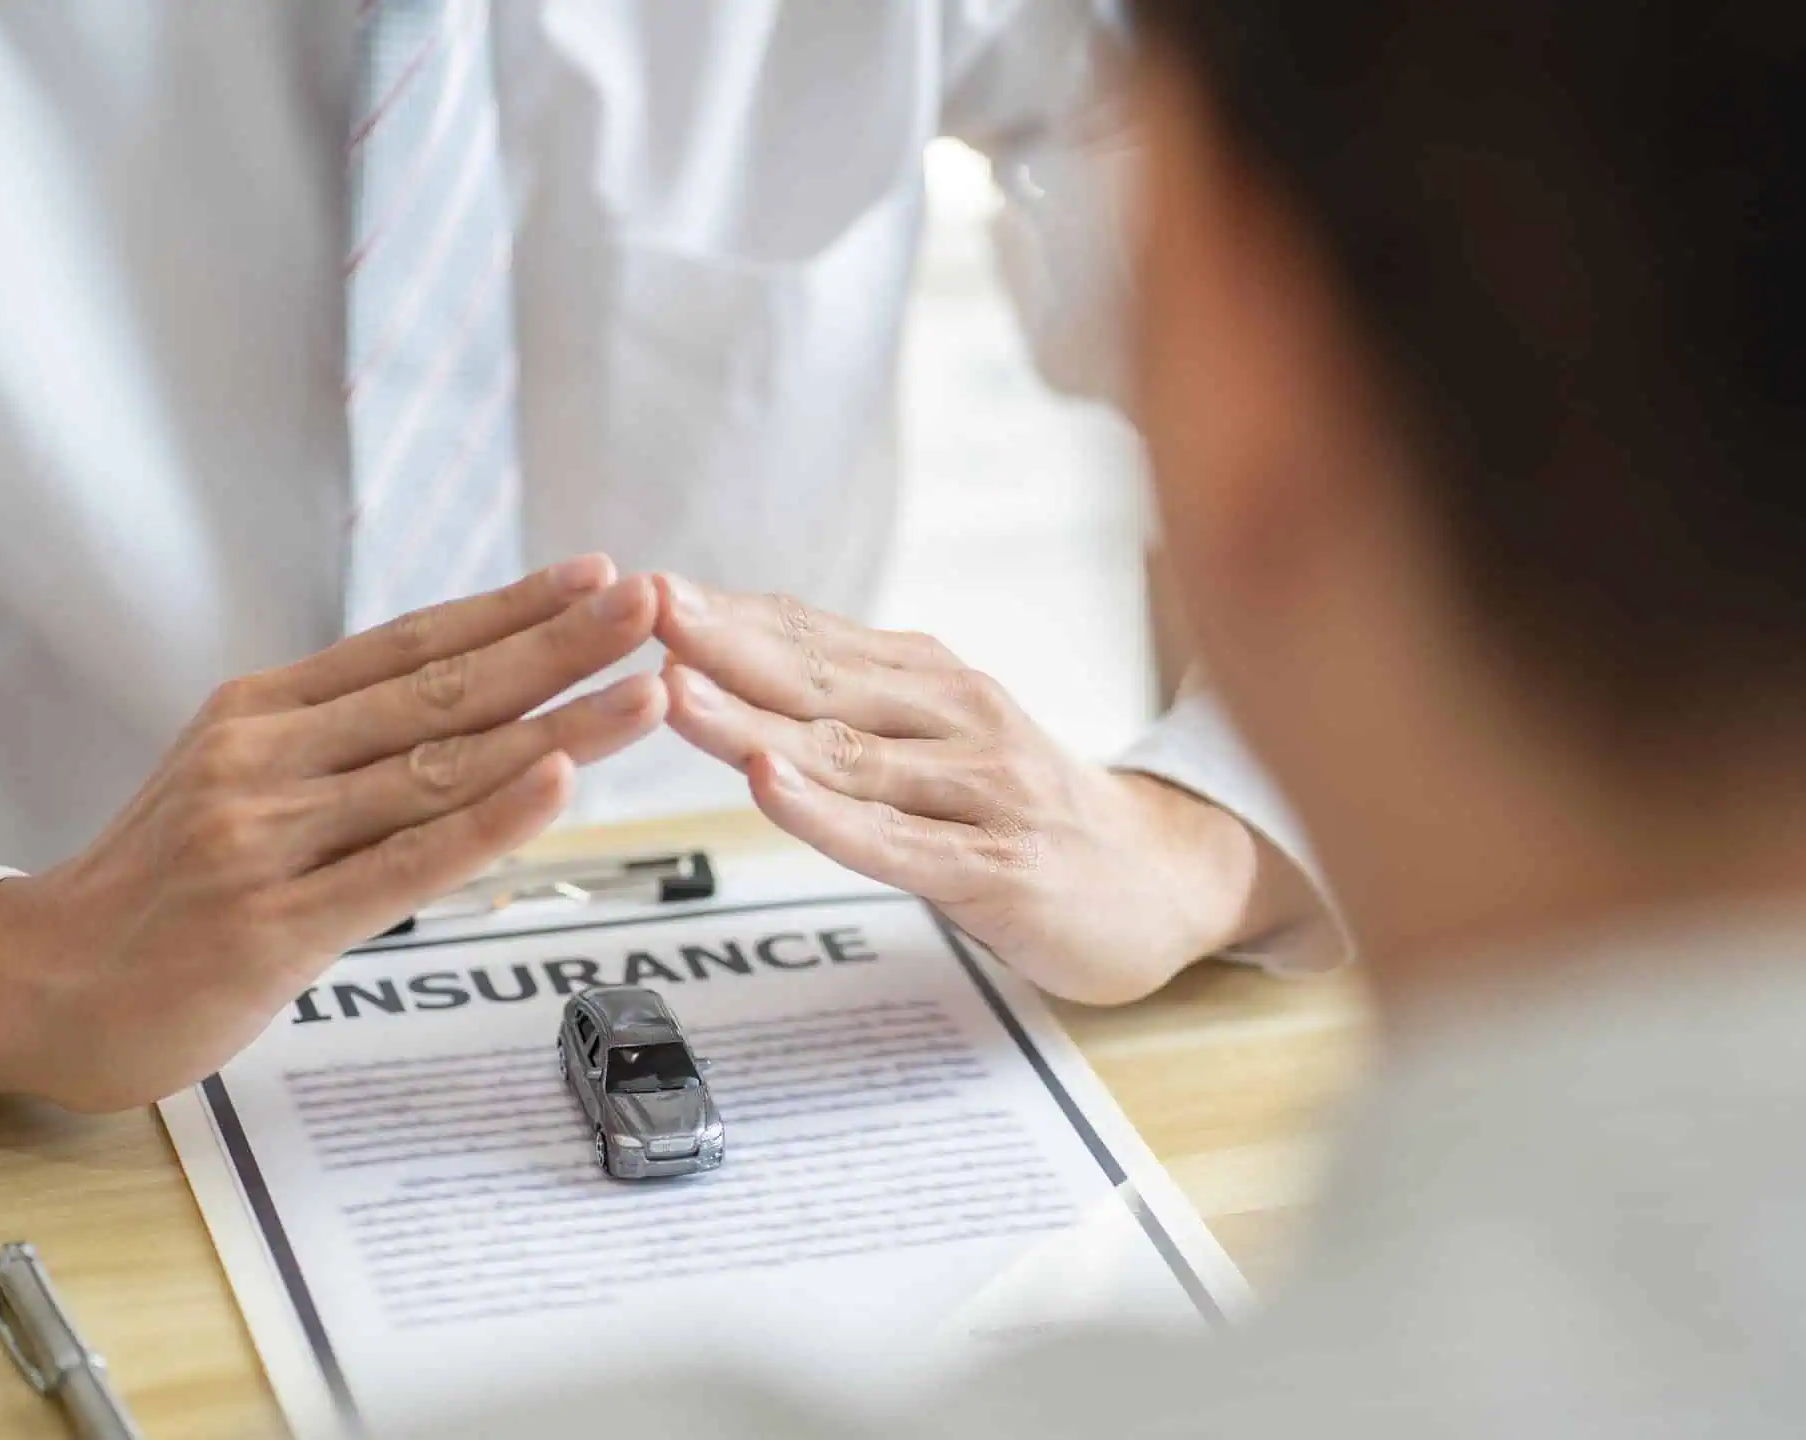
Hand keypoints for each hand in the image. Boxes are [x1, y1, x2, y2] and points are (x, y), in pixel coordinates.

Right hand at [0, 557, 667, 1110]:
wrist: (37, 985)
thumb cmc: (157, 887)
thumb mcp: (232, 780)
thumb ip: (332, 742)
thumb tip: (456, 702)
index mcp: (262, 711)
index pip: (410, 643)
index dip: (510, 607)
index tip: (597, 576)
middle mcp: (265, 758)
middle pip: (441, 691)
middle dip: (559, 646)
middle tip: (652, 604)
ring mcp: (266, 837)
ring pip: (439, 769)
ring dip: (557, 726)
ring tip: (645, 692)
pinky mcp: (274, 924)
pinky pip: (402, 864)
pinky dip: (488, 822)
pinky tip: (557, 783)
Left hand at [654, 577, 1304, 1003]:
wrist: (1163, 879)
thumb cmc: (1027, 811)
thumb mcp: (943, 739)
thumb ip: (855, 705)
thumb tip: (734, 659)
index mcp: (934, 682)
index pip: (815, 638)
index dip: (728, 614)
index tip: (643, 588)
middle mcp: (960, 717)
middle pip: (823, 678)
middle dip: (724, 643)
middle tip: (641, 610)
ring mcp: (983, 790)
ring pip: (850, 752)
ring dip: (755, 720)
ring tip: (676, 693)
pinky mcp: (1001, 868)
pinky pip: (899, 840)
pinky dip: (828, 813)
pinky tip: (772, 784)